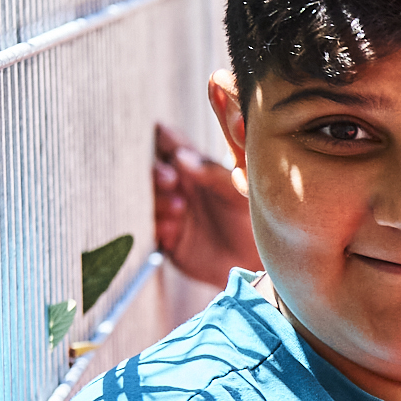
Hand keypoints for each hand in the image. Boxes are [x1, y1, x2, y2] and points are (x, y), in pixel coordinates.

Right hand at [154, 123, 260, 287]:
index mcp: (194, 167)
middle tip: (171, 180)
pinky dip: (157, 226)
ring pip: (146, 198)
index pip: (168, 142)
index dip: (161, 138)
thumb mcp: (238, 193)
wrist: (254, 262)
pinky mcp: (166, 238)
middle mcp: (177, 186)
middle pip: (150, 169)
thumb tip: (180, 156)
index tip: (166, 145)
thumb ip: (213, 173)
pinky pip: (150, 228)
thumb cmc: (251, 219)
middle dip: (155, 172)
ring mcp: (168, 211)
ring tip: (178, 207)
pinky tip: (173, 229)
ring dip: (157, 200)